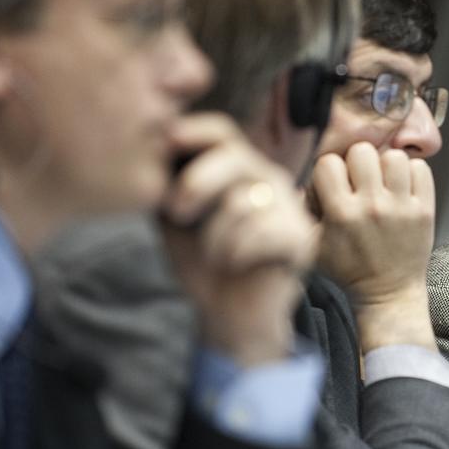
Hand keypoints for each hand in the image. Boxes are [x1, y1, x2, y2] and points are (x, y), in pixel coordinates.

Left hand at [160, 113, 314, 365]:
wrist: (227, 316)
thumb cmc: (201, 263)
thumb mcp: (173, 217)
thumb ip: (165, 181)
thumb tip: (148, 147)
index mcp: (240, 169)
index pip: (220, 132)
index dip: (192, 132)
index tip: (166, 143)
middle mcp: (270, 181)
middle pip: (235, 157)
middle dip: (198, 183)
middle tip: (177, 213)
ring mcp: (290, 209)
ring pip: (242, 203)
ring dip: (214, 235)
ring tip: (214, 256)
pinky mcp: (300, 240)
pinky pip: (261, 234)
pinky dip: (236, 254)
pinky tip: (236, 266)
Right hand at [310, 144, 436, 351]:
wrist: (387, 293)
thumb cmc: (348, 269)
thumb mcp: (312, 246)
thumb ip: (299, 213)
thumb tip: (293, 184)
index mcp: (342, 214)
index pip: (328, 163)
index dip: (329, 171)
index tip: (334, 185)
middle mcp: (372, 207)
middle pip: (362, 151)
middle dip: (357, 162)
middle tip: (360, 181)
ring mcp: (401, 208)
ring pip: (394, 156)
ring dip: (387, 166)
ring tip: (383, 183)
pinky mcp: (424, 210)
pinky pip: (420, 168)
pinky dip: (412, 173)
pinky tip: (402, 188)